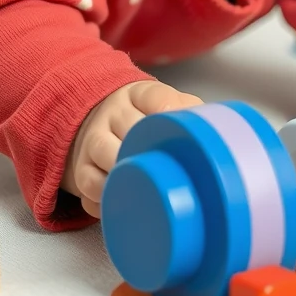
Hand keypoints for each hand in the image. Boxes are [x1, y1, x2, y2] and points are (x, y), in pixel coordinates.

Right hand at [62, 80, 202, 217]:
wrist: (98, 118)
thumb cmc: (142, 118)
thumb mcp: (165, 104)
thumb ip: (189, 112)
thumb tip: (215, 134)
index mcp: (138, 93)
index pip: (155, 96)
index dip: (170, 114)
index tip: (183, 133)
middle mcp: (112, 112)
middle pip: (129, 128)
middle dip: (148, 148)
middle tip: (170, 168)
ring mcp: (93, 138)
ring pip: (103, 152)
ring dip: (126, 172)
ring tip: (147, 188)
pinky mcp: (80, 167)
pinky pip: (87, 184)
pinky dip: (105, 197)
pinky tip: (123, 202)